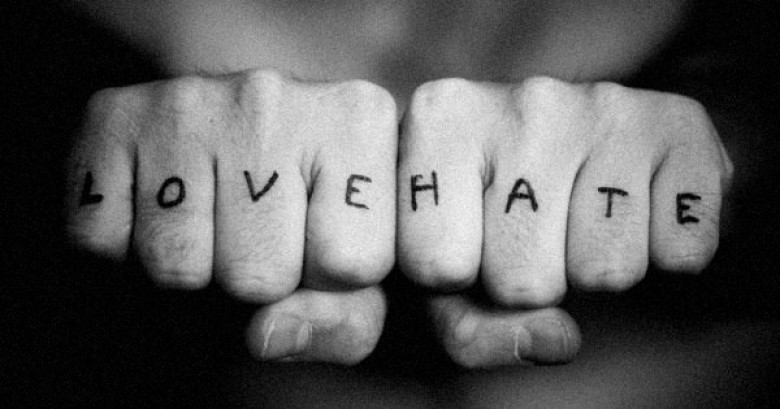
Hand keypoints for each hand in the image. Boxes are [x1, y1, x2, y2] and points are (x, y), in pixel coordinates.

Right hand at [65, 70, 396, 363]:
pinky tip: (159, 209)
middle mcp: (274, 95)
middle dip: (259, 281)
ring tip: (211, 220)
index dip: (330, 280)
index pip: (351, 263)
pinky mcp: (113, 116)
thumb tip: (266, 336)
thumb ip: (347, 321)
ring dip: (192, 269)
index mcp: (361, 119)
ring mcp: (187, 100)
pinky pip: (103, 242)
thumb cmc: (309, 209)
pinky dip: (126, 248)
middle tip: (258, 234)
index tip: (322, 242)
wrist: (237, 131)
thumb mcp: (360, 267)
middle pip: (261, 274)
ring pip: (179, 267)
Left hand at [398, 76, 731, 366]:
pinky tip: (638, 207)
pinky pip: (683, 251)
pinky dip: (665, 251)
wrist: (583, 136)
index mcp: (439, 116)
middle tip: (532, 230)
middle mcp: (522, 98)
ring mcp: (604, 105)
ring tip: (580, 215)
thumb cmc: (492, 210)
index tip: (466, 236)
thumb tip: (559, 340)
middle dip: (527, 281)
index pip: (438, 266)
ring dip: (594, 267)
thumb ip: (466, 327)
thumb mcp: (445, 270)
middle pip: (523, 281)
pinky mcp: (680, 124)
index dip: (456, 277)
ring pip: (604, 273)